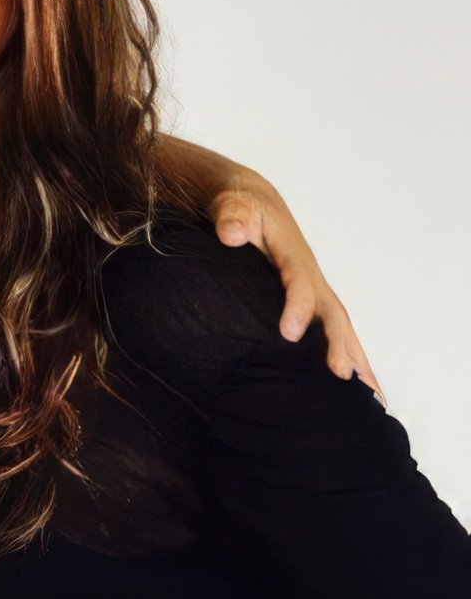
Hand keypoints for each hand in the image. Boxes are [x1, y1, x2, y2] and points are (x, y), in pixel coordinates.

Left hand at [209, 182, 379, 395]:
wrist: (251, 204)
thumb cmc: (239, 208)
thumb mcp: (232, 206)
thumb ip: (231, 217)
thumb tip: (231, 233)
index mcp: (291, 256)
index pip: (299, 284)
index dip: (297, 307)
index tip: (289, 333)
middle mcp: (310, 275)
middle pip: (331, 312)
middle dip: (337, 343)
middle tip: (339, 374)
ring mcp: (314, 288)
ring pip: (340, 326)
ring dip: (354, 356)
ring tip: (367, 394)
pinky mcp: (311, 300)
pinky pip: (335, 329)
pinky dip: (352, 355)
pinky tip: (363, 386)